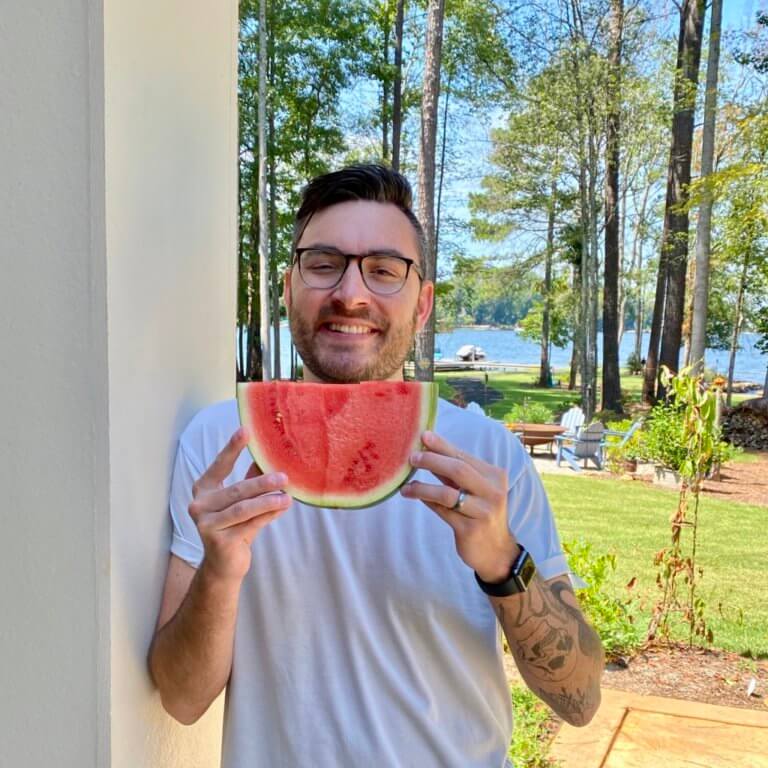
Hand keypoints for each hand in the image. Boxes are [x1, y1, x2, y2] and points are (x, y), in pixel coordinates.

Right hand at [188, 428, 291, 582]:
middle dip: (262, 482)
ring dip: (268, 501)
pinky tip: (281, 509)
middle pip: (236, 490)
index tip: (247, 430)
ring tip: (287, 496)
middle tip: (284, 476)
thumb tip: (268, 455)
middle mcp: (199, 505)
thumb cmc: (234, 526)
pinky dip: (267, 516)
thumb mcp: (242, 500)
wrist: (223, 564)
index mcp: (203, 489)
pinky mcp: (217, 541)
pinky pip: (248, 525)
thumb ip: (250, 479)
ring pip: (243, 508)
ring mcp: (206, 524)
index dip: (232, 447)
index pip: (220, 465)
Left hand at [400, 430, 517, 582]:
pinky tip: (414, 496)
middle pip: (458, 470)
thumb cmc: (481, 512)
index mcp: (494, 475)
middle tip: (412, 458)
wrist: (496, 551)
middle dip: (432, 461)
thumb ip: (455, 471)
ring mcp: (483, 511)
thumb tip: (427, 448)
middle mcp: (493, 491)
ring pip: (447, 493)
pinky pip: (443, 511)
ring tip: (406, 486)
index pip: (464, 456)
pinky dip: (426, 502)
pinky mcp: (470, 529)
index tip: (423, 436)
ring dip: (423, 487)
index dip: (442, 445)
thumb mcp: (475, 488)